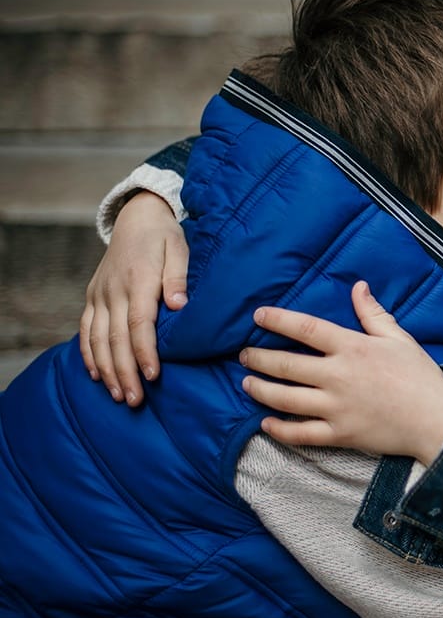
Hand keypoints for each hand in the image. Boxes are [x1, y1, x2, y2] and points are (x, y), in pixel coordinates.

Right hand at [80, 190, 188, 404]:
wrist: (137, 217)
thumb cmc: (165, 237)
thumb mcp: (179, 249)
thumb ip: (178, 277)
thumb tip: (180, 305)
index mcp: (139, 281)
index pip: (139, 323)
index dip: (144, 351)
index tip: (152, 375)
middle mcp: (114, 291)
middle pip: (116, 338)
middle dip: (125, 372)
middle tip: (135, 400)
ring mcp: (100, 295)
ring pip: (97, 339)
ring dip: (106, 369)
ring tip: (118, 395)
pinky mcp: (93, 296)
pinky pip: (85, 329)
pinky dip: (89, 354)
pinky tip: (96, 375)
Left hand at [243, 281, 442, 464]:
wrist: (437, 420)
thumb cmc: (420, 376)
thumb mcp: (399, 338)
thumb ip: (373, 313)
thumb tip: (358, 286)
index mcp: (353, 348)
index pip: (306, 329)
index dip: (278, 320)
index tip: (258, 316)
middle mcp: (338, 376)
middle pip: (286, 365)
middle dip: (258, 358)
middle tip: (243, 355)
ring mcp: (336, 407)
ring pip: (285, 399)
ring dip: (261, 390)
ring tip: (247, 384)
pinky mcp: (340, 434)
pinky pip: (301, 433)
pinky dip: (279, 430)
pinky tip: (266, 424)